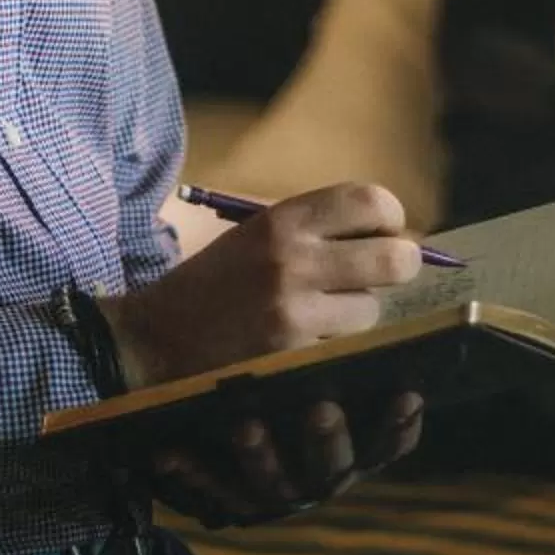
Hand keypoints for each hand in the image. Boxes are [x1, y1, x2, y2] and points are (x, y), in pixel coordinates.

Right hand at [98, 183, 425, 523]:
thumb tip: (396, 237)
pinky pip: (345, 345)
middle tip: (383, 274)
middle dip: (399, 267)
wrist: (156, 336)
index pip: (371, 201)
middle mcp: (292, 257)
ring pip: (374, 309)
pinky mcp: (293, 353)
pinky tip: (302, 341)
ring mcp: (295, 309)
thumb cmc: (215, 283)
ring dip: (358, 314)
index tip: (383, 233)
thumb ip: (318, 231)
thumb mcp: (257, 236)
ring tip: (323, 314)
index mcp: (282, 219)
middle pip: (395, 257)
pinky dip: (333, 344)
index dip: (390, 218)